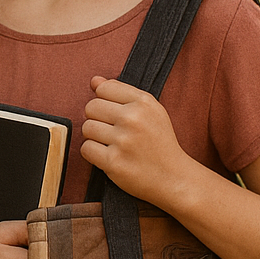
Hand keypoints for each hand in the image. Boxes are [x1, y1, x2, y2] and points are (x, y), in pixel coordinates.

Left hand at [79, 76, 192, 206]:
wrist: (174, 177)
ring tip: (112, 144)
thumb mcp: (150, 111)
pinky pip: (86, 149)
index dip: (105, 101)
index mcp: (143, 102)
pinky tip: (109, 156)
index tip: (115, 114)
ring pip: (86, 128)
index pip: (103, 88)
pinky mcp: (113, 161)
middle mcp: (133, 118)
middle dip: (97, 119)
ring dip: (95, 137)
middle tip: (113, 131)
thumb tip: (94, 81)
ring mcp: (123, 140)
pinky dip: (93, 154)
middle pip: (91, 107)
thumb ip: (121, 93)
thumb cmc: (159, 143)